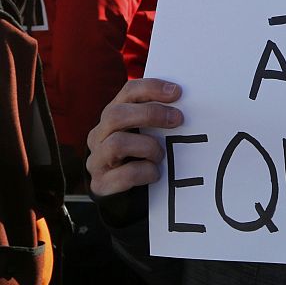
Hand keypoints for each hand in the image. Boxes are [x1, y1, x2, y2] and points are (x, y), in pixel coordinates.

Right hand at [86, 78, 183, 197]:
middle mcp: (100, 134)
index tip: (177, 92)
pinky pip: (125, 174)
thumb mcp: (148, 132)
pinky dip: (146, 171)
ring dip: (147, 147)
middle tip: (177, 119)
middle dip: (150, 114)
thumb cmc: (141, 156)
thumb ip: (158, 118)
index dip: (152, 88)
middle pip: (116, 114)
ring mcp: (97, 159)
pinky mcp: (100, 184)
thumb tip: (188, 108)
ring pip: (116, 144)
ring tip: (161, 154)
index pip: (128, 92)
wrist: (123, 196)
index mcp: (114, 115)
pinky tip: (155, 173)